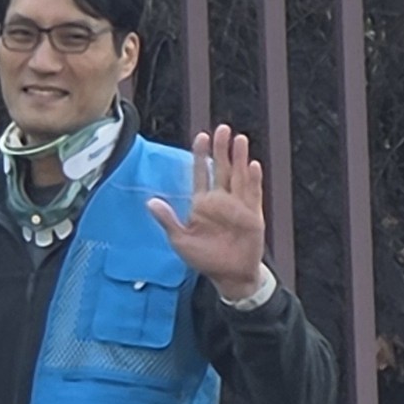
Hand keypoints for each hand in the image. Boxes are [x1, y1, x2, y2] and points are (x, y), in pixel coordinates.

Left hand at [146, 123, 270, 296]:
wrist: (228, 275)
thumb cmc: (204, 258)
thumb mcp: (179, 240)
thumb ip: (167, 220)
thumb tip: (150, 202)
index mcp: (202, 204)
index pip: (201, 174)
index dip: (201, 156)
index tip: (201, 137)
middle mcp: (221, 201)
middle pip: (222, 169)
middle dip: (222, 150)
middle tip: (222, 128)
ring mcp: (238, 206)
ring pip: (239, 176)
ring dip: (240, 158)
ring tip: (239, 139)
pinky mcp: (253, 215)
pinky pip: (253, 194)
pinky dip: (253, 180)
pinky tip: (252, 166)